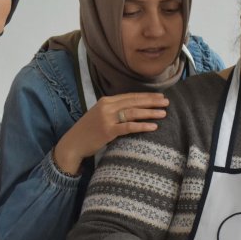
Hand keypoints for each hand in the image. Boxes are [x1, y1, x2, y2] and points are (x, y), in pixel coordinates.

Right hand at [53, 92, 168, 173]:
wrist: (73, 143)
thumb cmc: (89, 131)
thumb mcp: (100, 115)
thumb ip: (114, 110)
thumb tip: (133, 109)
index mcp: (106, 100)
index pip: (130, 96)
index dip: (146, 96)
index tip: (160, 96)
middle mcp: (107, 106)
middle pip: (134, 102)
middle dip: (152, 101)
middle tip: (166, 102)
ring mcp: (107, 118)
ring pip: (133, 112)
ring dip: (150, 112)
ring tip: (164, 113)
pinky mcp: (108, 131)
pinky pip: (129, 127)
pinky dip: (142, 126)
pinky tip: (153, 126)